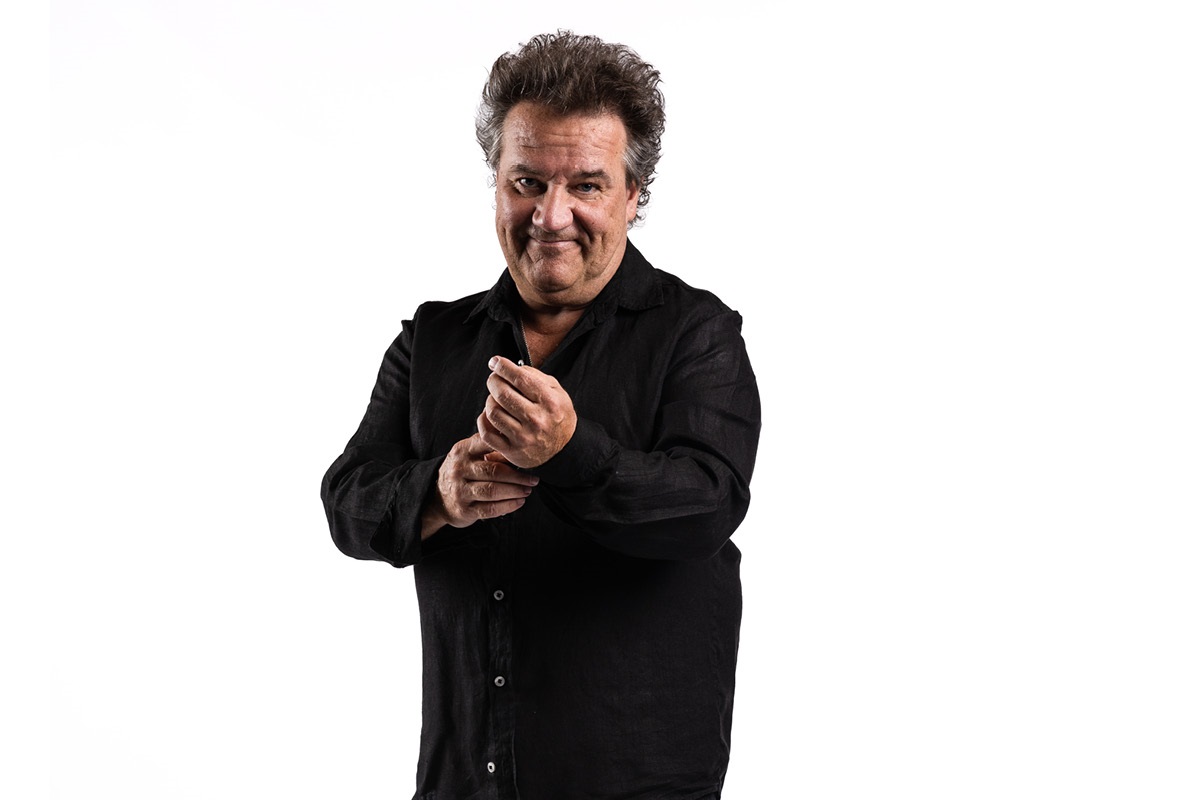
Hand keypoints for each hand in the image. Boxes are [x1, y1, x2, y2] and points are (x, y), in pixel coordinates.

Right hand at [421, 433, 538, 538]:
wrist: (437, 497)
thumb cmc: (462, 471)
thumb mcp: (468, 454)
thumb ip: (488, 447)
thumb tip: (517, 444)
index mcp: (462, 451)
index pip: (486, 444)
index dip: (507, 448)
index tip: (526, 454)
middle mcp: (459, 469)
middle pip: (494, 471)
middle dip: (517, 476)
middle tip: (533, 479)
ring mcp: (460, 491)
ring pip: (492, 491)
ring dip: (515, 491)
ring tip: (527, 490)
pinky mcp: (464, 510)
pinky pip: (490, 508)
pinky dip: (508, 506)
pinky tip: (519, 502)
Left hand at [477, 355, 576, 468]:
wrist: (565, 448)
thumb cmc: (558, 416)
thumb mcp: (556, 391)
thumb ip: (535, 376)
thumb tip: (511, 367)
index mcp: (549, 402)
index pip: (520, 378)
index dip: (503, 367)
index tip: (495, 362)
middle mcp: (537, 420)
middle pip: (502, 393)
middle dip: (493, 381)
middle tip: (494, 379)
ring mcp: (524, 437)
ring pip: (493, 412)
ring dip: (490, 401)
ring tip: (496, 399)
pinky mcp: (512, 450)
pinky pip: (487, 433)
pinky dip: (483, 421)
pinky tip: (490, 415)